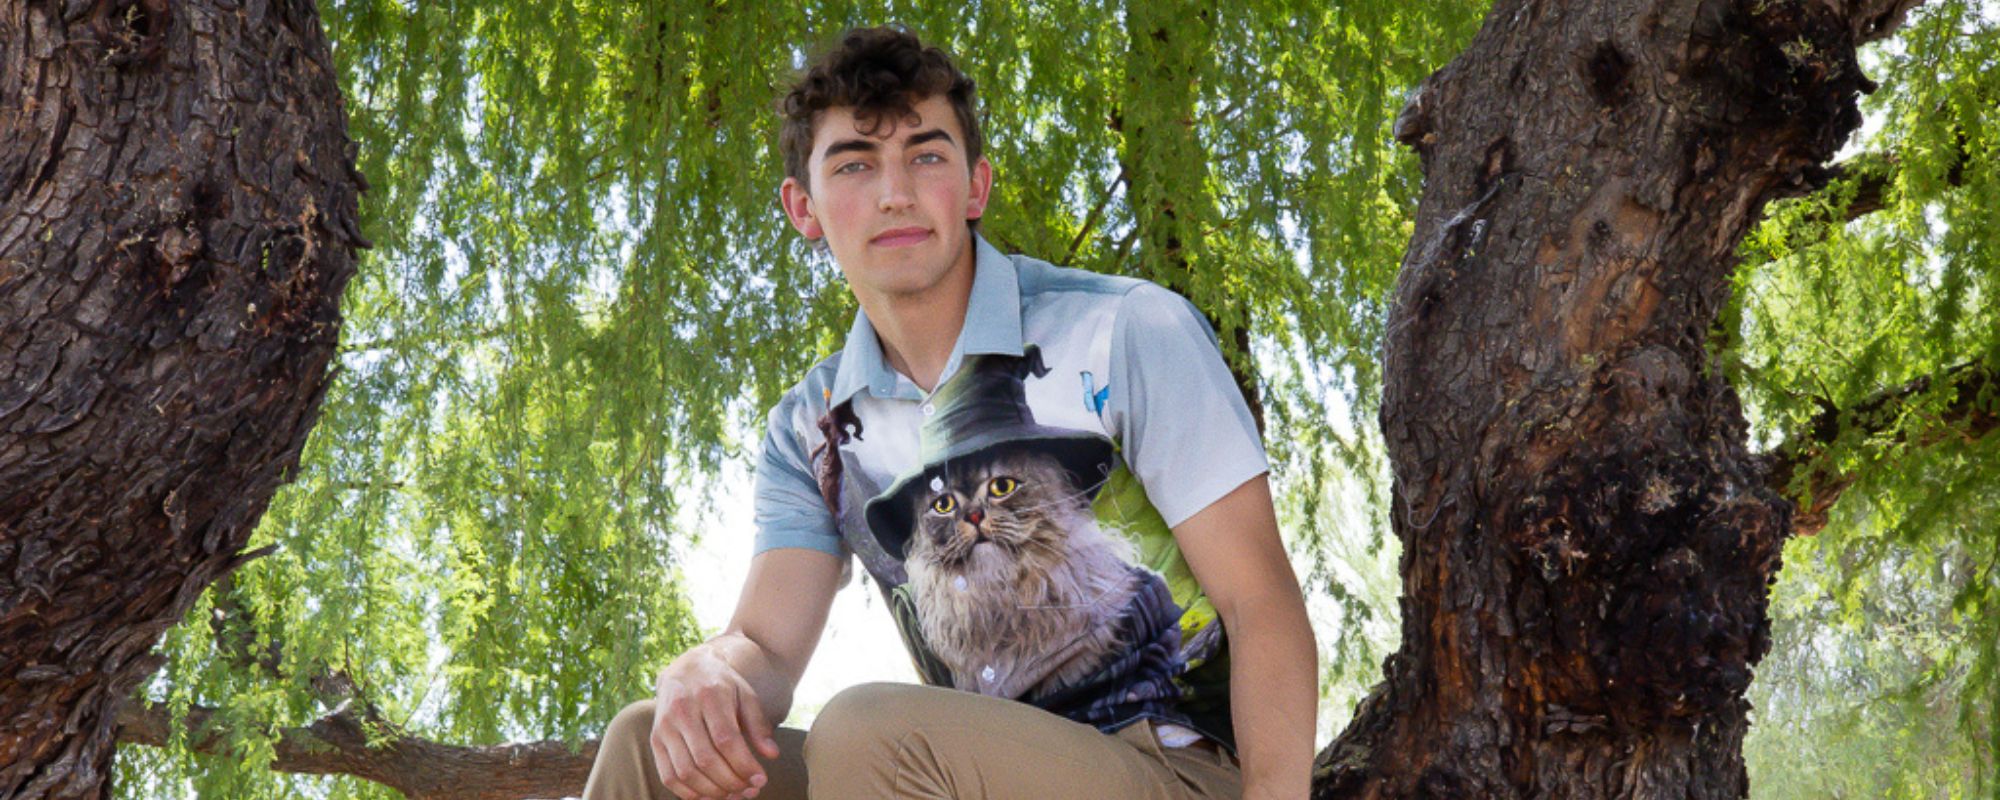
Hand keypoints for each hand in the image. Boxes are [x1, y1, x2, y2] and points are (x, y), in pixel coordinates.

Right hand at [650, 643, 782, 799]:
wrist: (685, 670)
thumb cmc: (721, 686)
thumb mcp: (745, 695)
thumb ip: (758, 725)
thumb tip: (772, 755)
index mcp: (709, 695)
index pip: (726, 739)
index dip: (744, 764)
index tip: (760, 780)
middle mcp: (682, 710)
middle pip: (706, 759)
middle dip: (730, 781)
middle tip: (748, 790)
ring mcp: (664, 726)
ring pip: (686, 771)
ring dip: (712, 791)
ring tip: (732, 794)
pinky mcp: (655, 740)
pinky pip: (668, 776)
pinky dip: (688, 793)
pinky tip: (709, 795)